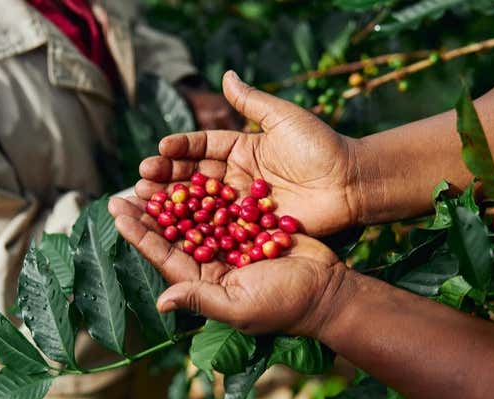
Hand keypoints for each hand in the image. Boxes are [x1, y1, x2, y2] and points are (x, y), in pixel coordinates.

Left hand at [108, 196, 346, 337]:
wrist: (328, 289)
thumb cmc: (284, 305)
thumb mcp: (239, 307)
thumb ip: (200, 299)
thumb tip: (161, 302)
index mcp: (203, 282)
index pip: (163, 255)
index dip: (139, 234)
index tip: (117, 211)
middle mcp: (211, 263)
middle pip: (173, 234)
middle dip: (149, 212)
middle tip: (127, 188)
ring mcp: (230, 244)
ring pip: (194, 217)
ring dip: (174, 198)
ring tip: (152, 175)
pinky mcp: (249, 228)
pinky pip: (222, 207)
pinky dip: (206, 191)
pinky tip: (190, 172)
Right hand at [141, 70, 366, 236]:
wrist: (351, 182)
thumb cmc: (321, 146)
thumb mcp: (284, 118)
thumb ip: (252, 102)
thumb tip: (226, 75)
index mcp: (242, 148)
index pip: (203, 147)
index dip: (181, 148)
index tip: (160, 148)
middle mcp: (237, 177)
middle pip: (195, 177)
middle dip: (167, 177)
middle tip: (142, 179)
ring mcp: (242, 204)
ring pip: (202, 204)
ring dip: (174, 204)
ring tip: (147, 201)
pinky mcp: (252, 228)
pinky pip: (221, 228)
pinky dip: (198, 229)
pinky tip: (175, 230)